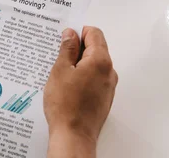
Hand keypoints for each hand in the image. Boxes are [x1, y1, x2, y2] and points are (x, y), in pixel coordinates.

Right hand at [44, 27, 117, 157]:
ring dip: (79, 63)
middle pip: (96, 48)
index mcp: (100, 61)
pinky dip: (83, 75)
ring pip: (94, 64)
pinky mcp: (104, 97)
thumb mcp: (60, 70)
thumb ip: (67, 49)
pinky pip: (94, 78)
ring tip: (60, 72)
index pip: (94, 33)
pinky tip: (67, 84)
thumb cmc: (66, 106)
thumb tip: (70, 34)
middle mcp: (109, 71)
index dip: (79, 31)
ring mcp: (108, 86)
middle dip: (77, 47)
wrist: (73, 136)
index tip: (65, 37)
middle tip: (58, 53)